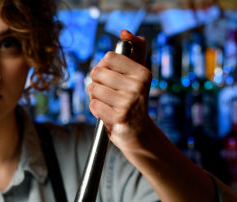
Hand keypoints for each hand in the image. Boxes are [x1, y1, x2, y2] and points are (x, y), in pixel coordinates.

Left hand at [87, 29, 152, 152]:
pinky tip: (106, 113)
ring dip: (95, 97)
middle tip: (108, 93)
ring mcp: (128, 102)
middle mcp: (138, 86)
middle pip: (97, 72)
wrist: (139, 134)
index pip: (109, 57)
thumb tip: (124, 32)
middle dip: (97, 83)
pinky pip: (93, 105)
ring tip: (107, 103)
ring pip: (93, 89)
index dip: (104, 66)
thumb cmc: (135, 100)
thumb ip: (134, 49)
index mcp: (142, 73)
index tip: (111, 76)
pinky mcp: (118, 117)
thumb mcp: (138, 74)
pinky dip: (96, 110)